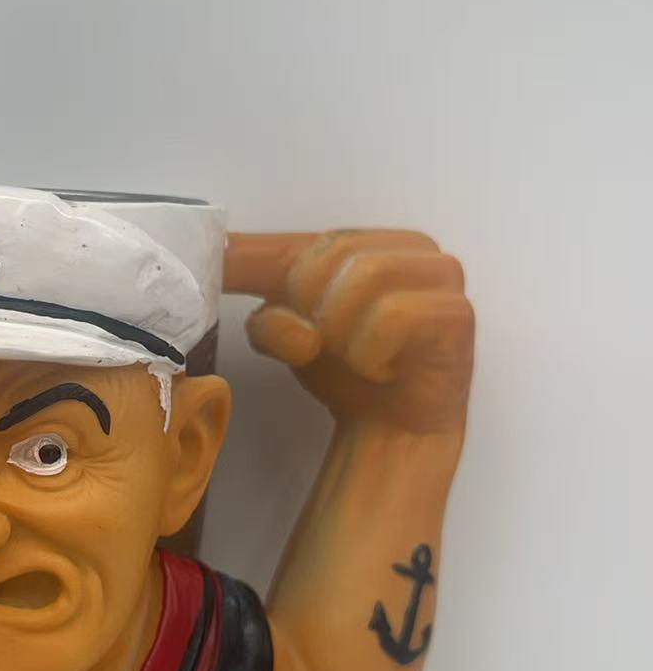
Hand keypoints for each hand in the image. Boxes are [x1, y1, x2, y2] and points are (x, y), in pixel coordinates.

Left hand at [223, 229, 473, 435]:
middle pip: (333, 252)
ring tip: (354, 357)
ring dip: (342, 330)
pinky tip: (382, 369)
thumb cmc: (345, 371)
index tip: (211, 269)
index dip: (251, 258)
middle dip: (310, 306)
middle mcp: (412, 246)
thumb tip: (220, 268)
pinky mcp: (458, 316)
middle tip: (322, 347)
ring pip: (366, 276)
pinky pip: (393, 316)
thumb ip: (258, 298)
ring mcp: (443, 277)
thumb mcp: (286, 330)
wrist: (390, 431)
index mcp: (368, 240)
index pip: (296, 241)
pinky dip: (371, 350)